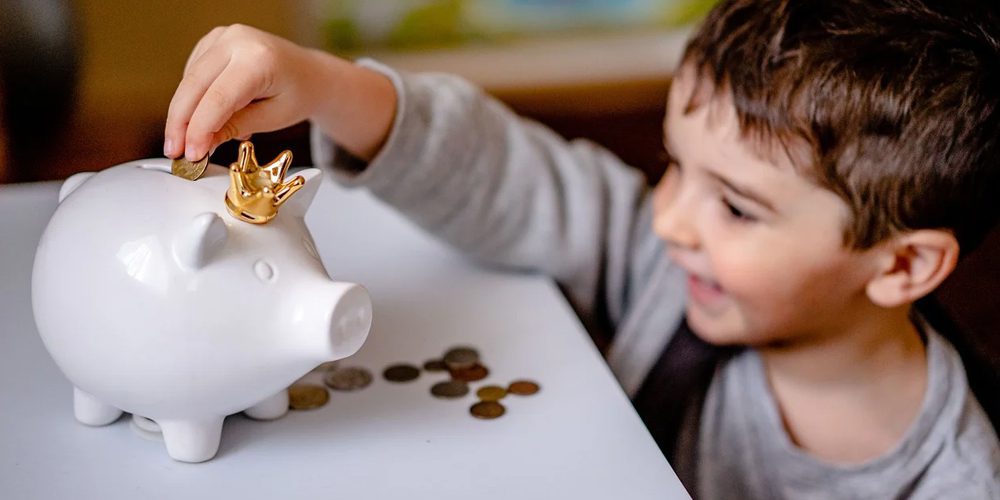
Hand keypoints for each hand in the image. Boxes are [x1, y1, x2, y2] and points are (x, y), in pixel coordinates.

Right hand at [164, 25, 395, 162]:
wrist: (309, 73)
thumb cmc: (297, 95)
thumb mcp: (272, 118)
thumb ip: (234, 127)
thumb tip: (199, 144)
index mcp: (259, 59)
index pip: (218, 98)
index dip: (199, 128)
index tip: (190, 154)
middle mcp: (238, 40)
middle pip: (195, 85)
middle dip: (180, 122)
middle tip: (174, 152)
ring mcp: (224, 36)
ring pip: (189, 79)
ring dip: (183, 113)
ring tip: (191, 142)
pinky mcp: (214, 39)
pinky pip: (193, 72)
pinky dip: (193, 97)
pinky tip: (204, 116)